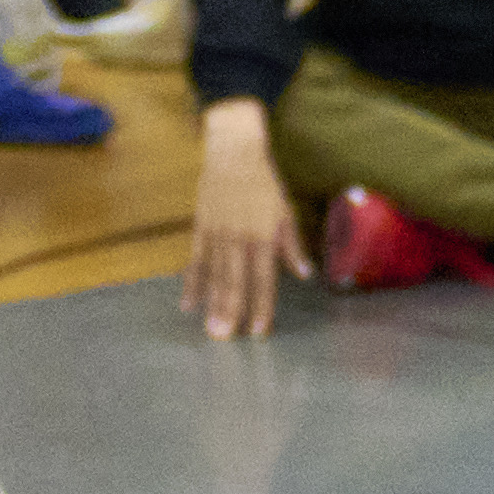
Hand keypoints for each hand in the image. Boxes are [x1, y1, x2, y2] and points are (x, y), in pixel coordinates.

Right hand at [187, 112, 306, 340]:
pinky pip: (195, 262)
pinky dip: (191, 284)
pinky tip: (188, 305)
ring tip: (209, 329)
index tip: (259, 331)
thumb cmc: (264, 184)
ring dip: (212, 305)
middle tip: (225, 340)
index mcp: (263, 237)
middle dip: (231, 313)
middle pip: (235, 283)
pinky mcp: (201, 229)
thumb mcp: (285, 213)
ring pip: (214, 277)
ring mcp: (217, 235)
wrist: (233, 154)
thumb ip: (292, 246)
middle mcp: (239, 240)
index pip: (263, 280)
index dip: (261, 307)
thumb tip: (305, 274)